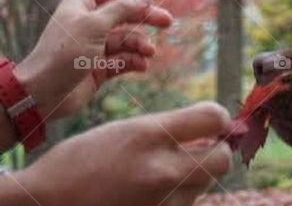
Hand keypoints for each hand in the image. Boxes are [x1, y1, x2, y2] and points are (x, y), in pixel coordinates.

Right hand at [10, 102, 231, 205]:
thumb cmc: (83, 160)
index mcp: (150, 136)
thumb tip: (214, 128)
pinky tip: (155, 191)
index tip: (213, 122)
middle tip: (202, 147)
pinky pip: (185, 204)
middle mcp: (161, 170)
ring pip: (204, 185)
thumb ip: (170, 128)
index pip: (214, 117)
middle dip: (217, 151)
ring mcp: (161, 202)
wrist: (47, 202)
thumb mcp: (127, 130)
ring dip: (195, 176)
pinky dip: (179, 196)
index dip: (219, 117)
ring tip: (164, 172)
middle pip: (222, 159)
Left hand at [16, 0, 172, 119]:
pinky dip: (134, 61)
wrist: (43, 94)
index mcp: (82, 5)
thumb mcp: (95, 25)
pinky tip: (142, 65)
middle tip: (168, 22)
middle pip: (125, 12)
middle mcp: (89, 23)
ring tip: (150, 52)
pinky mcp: (99, 68)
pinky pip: (123, 60)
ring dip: (140, 44)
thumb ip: (123, 9)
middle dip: (146, 17)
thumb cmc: (63, 54)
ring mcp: (94, 46)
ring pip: (126, 38)